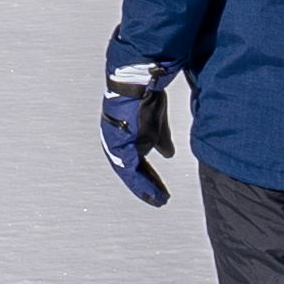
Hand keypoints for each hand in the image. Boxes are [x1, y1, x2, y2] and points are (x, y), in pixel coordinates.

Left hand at [101, 64, 173, 204]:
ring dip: (146, 188)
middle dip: (146, 186)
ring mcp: (116, 145)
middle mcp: (116, 142)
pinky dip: (142, 184)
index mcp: (123, 137)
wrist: (139, 83)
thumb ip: (161, 139)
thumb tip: (167, 153)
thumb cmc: (146, 97)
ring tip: (158, 199)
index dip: (146, 176)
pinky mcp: (121, 146)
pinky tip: (153, 192)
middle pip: (131, 171)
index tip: (158, 188)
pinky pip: (131, 171)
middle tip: (158, 199)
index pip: (134, 162)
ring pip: (130, 174)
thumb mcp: (157, 123)